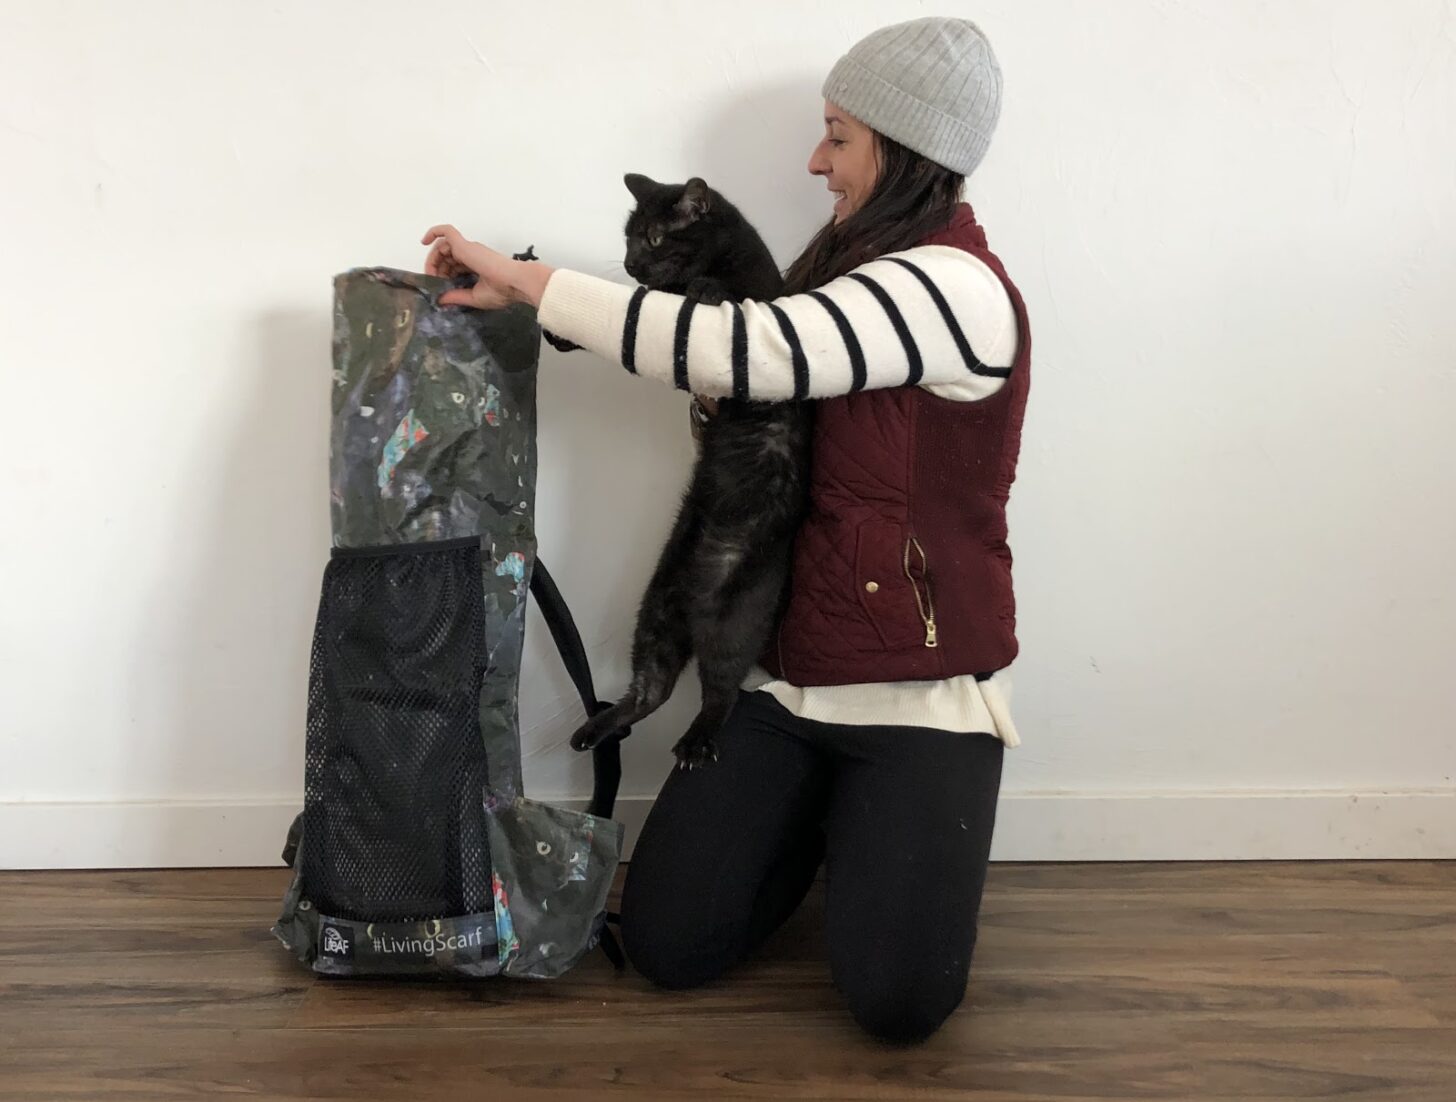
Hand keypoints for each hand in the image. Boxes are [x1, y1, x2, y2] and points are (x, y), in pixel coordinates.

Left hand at [420, 225, 553, 308]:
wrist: (515, 283)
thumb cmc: (502, 291)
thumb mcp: (474, 298)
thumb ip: (456, 296)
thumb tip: (439, 300)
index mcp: (476, 266)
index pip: (454, 266)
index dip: (443, 275)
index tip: (440, 287)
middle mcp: (472, 254)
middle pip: (446, 256)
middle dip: (436, 268)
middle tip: (432, 281)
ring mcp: (468, 248)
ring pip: (443, 246)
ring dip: (433, 259)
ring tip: (430, 273)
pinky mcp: (464, 245)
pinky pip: (446, 231)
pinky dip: (433, 232)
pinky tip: (423, 241)